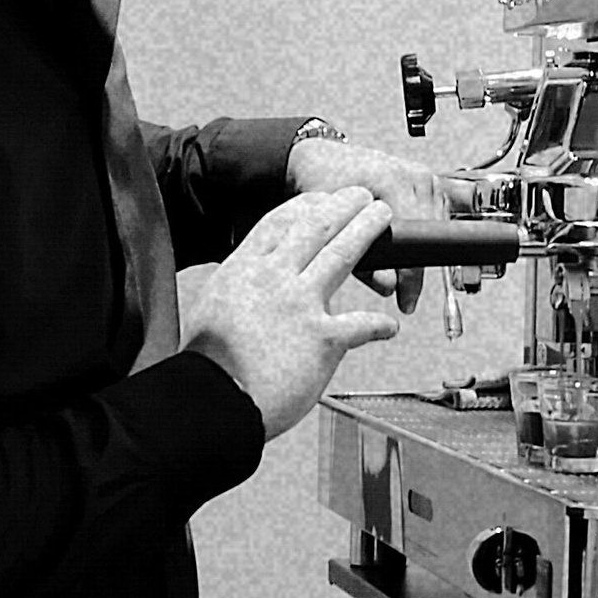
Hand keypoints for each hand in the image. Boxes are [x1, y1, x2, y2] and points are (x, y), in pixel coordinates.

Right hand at [183, 188, 400, 440]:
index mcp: (243, 271)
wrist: (211, 401)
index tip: (321, 200)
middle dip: (344, 205)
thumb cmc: (207, 366)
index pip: (279, 223)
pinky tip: (390, 326)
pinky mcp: (323, 338)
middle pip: (316, 228)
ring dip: (367, 230)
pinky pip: (363, 322)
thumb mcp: (211, 310)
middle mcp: (273, 279)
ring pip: (343, 254)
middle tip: (362, 196)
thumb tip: (248, 292)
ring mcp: (300, 305)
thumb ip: (238, 292)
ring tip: (382, 217)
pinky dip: (381, 324)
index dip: (305, 207)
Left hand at [286, 138, 480, 312]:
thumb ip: (362, 260)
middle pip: (432, 234)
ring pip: (440, 226)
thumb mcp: (333, 227)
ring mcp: (425, 176)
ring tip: (402, 270)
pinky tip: (408, 240)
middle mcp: (415, 176)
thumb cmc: (321, 185)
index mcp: (393, 181)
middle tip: (404, 293)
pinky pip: (439, 213)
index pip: (416, 237)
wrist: (322, 161)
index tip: (407, 299)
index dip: (411, 276)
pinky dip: (427, 231)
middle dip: (416, 267)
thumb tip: (390, 287)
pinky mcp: (428, 180)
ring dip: (423, 249)